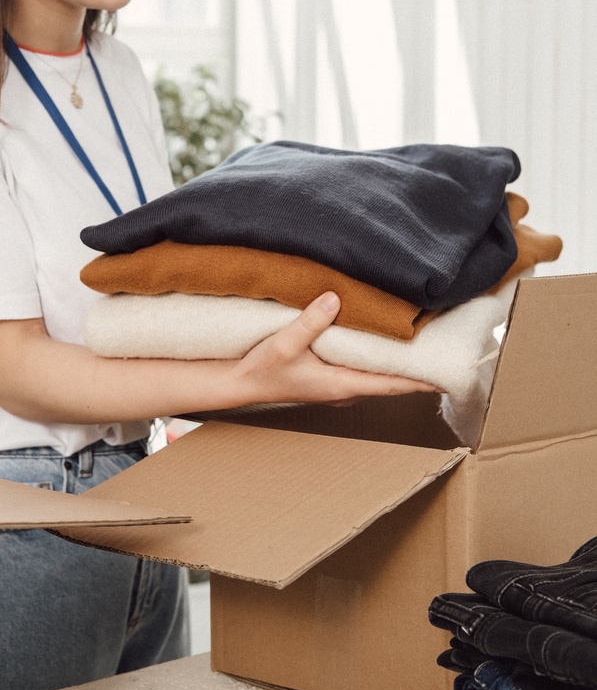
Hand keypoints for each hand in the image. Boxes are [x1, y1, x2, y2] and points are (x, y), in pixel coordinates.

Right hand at [229, 292, 438, 406]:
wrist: (240, 383)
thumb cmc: (262, 369)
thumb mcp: (285, 343)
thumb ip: (311, 322)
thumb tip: (336, 298)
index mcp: (341, 385)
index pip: (391, 385)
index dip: (421, 382)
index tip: (448, 378)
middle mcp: (344, 391)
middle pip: (389, 382)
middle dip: (415, 371)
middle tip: (440, 353)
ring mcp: (337, 388)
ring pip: (376, 378)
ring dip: (396, 366)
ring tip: (419, 348)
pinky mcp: (328, 381)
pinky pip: (362, 373)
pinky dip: (376, 363)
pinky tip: (379, 347)